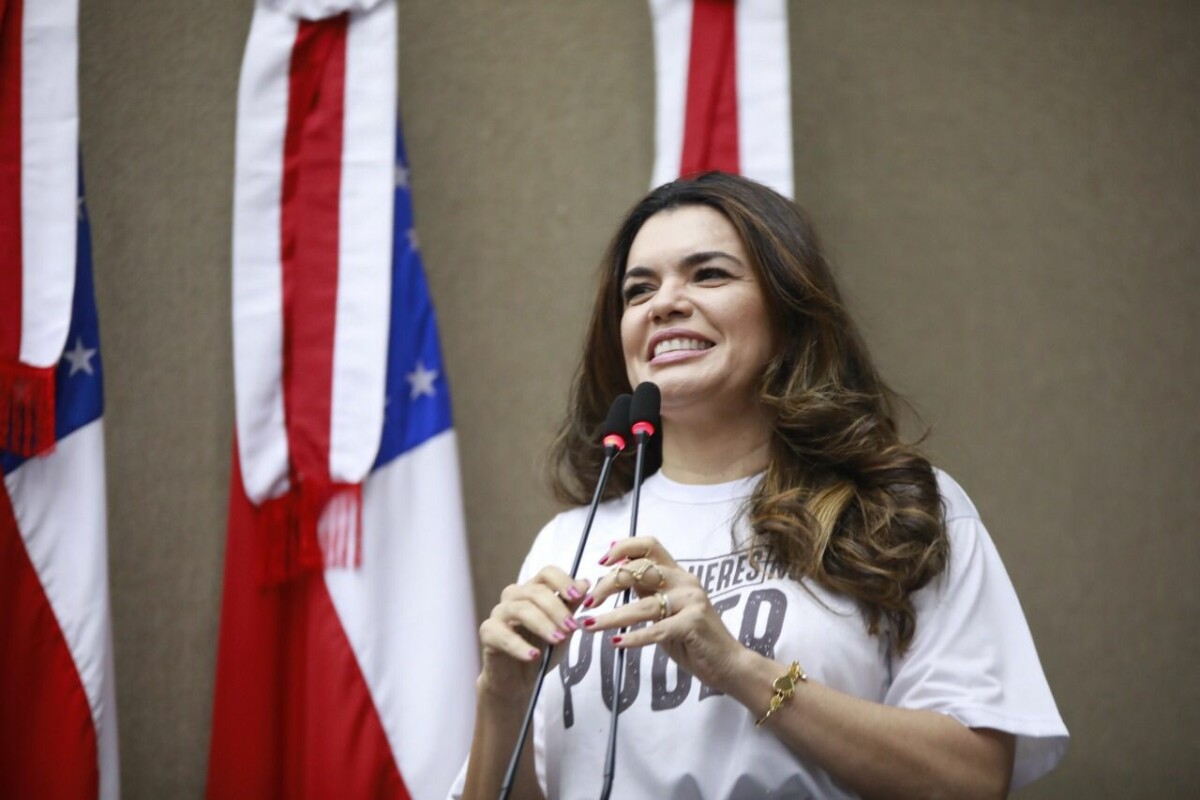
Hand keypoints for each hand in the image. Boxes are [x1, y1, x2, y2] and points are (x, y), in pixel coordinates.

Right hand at [476, 566, 589, 704]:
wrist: (519, 682)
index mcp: (533, 591)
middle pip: (536, 591)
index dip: (562, 581)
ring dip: (543, 625)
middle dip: (557, 609)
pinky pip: (502, 634)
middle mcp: (514, 597)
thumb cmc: (541, 652)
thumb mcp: (562, 630)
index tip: (576, 596)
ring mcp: (499, 613)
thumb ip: (571, 607)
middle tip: (572, 628)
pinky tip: (534, 656)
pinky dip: (520, 646)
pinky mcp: (488, 633)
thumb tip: (584, 583)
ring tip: (558, 641)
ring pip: (521, 609)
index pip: (547, 573)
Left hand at [581, 537, 746, 692]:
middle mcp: (684, 582)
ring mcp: (691, 601)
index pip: (649, 546)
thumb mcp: (668, 611)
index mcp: (678, 575)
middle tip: (588, 603)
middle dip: (607, 585)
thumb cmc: (694, 640)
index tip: (601, 562)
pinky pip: (656, 630)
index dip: (623, 548)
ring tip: (589, 625)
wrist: (729, 664)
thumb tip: (615, 579)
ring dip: (611, 616)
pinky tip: (617, 642)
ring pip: (642, 604)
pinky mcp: (692, 624)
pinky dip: (634, 637)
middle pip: (638, 571)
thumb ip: (648, 595)